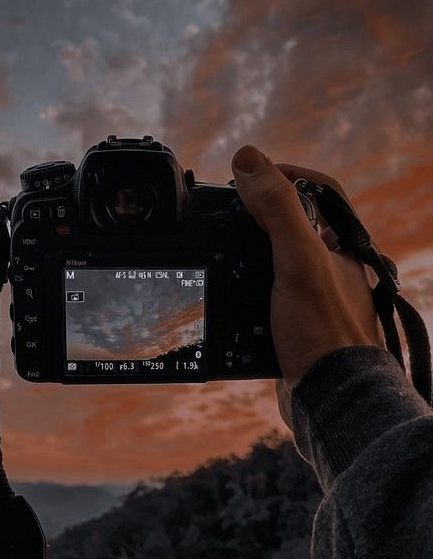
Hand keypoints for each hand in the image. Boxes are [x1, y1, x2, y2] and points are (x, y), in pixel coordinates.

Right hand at [231, 145, 384, 428]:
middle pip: (290, 222)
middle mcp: (330, 266)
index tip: (247, 177)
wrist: (328, 398)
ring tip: (217, 248)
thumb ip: (277, 210)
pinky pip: (262, 294)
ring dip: (245, 254)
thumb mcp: (297, 261)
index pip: (317, 188)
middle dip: (255, 215)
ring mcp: (311, 295)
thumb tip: (248, 160)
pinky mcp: (292, 323)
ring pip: (272, 260)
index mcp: (340, 244)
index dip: (283, 174)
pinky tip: (224, 293)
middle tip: (224, 212)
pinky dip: (242, 290)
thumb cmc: (325, 332)